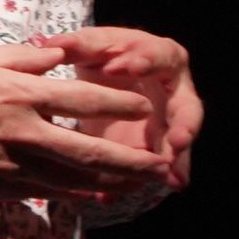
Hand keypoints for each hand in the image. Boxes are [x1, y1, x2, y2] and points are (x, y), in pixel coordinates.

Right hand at [0, 42, 166, 199]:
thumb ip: (21, 58)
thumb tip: (56, 56)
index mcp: (18, 93)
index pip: (83, 98)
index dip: (119, 103)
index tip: (145, 106)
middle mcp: (20, 131)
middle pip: (88, 149)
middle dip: (130, 158)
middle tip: (160, 162)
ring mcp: (8, 163)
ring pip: (71, 178)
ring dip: (110, 182)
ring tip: (139, 183)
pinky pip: (42, 192)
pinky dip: (72, 194)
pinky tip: (93, 195)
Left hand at [46, 23, 200, 190]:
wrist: (109, 74)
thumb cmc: (105, 55)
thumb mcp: (93, 48)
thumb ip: (78, 47)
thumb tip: (52, 43)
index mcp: (161, 56)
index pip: (159, 57)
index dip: (143, 63)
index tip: (121, 70)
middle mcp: (175, 88)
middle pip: (186, 107)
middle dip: (183, 125)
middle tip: (178, 141)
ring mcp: (171, 119)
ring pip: (177, 141)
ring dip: (173, 160)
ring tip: (170, 180)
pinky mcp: (158, 143)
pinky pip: (155, 163)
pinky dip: (140, 178)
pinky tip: (117, 195)